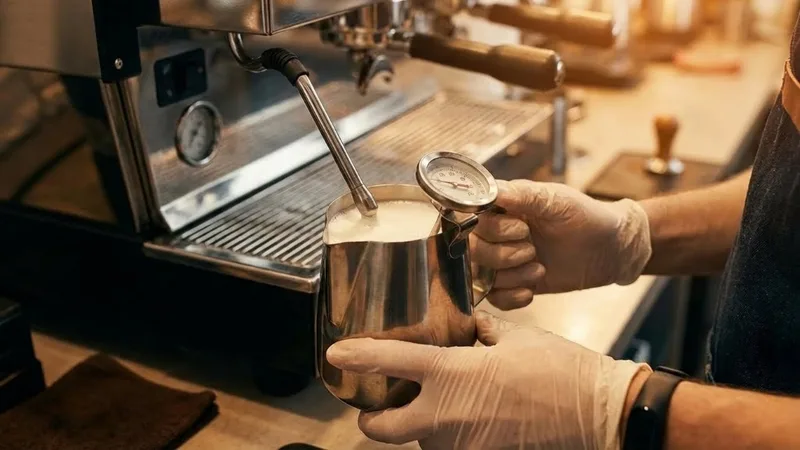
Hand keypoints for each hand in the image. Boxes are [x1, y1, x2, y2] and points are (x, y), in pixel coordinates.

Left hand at [326, 311, 649, 449]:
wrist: (595, 412)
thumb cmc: (558, 369)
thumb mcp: (515, 336)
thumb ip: (481, 329)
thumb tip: (468, 324)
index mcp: (452, 374)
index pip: (391, 363)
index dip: (357, 358)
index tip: (335, 356)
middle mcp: (446, 415)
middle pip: (382, 430)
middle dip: (371, 420)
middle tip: (377, 406)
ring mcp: (461, 444)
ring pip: (418, 441)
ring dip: (420, 427)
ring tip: (440, 406)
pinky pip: (451, 448)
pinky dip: (450, 436)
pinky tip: (470, 418)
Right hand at [471, 180, 651, 308]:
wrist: (610, 249)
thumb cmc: (586, 216)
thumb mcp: (556, 200)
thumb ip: (522, 195)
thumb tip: (492, 190)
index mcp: (503, 207)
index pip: (473, 219)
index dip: (494, 229)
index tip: (522, 228)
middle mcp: (497, 233)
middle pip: (473, 250)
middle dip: (503, 255)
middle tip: (533, 249)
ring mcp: (503, 260)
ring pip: (482, 276)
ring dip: (512, 276)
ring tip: (539, 268)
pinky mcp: (514, 283)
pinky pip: (494, 298)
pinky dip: (512, 297)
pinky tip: (532, 289)